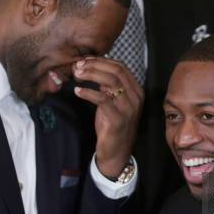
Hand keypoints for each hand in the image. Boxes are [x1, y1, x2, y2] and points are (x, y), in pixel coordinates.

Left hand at [73, 57, 143, 177]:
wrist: (117, 152)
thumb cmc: (112, 125)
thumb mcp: (112, 101)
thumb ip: (107, 86)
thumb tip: (91, 67)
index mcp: (136, 90)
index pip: (121, 67)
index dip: (101, 61)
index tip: (84, 61)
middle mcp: (135, 97)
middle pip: (116, 71)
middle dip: (95, 65)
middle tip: (78, 66)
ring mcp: (128, 108)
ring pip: (111, 81)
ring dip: (91, 75)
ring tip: (77, 75)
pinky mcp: (118, 119)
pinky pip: (103, 99)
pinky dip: (88, 93)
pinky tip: (78, 92)